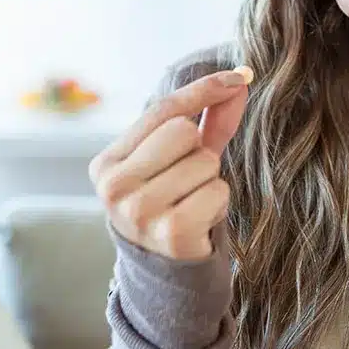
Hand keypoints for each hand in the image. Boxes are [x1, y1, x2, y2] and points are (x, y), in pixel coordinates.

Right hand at [89, 66, 252, 260]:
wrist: (168, 271)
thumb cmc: (175, 203)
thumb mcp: (185, 158)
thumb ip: (209, 119)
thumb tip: (241, 78)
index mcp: (107, 164)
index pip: (162, 111)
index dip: (203, 90)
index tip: (238, 77)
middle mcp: (114, 188)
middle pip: (182, 131)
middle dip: (199, 151)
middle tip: (186, 182)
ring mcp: (139, 213)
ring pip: (204, 161)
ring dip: (210, 181)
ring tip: (192, 203)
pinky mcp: (172, 234)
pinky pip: (217, 191)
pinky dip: (218, 203)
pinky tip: (200, 221)